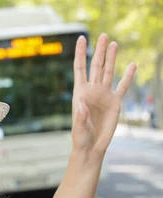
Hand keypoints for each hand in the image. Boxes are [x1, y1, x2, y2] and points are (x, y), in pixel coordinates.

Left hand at [72, 33, 136, 154]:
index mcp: (80, 93)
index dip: (81, 53)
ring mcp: (104, 95)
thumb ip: (80, 116)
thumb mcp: (79, 127)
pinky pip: (122, 86)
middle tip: (104, 36)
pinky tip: (133, 65)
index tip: (81, 38)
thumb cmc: (81, 138)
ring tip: (114, 44)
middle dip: (100, 51)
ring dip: (111, 58)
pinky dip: (128, 76)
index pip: (80, 69)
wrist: (91, 147)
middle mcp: (92, 91)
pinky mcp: (115, 102)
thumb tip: (81, 104)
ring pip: (109, 72)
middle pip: (96, 66)